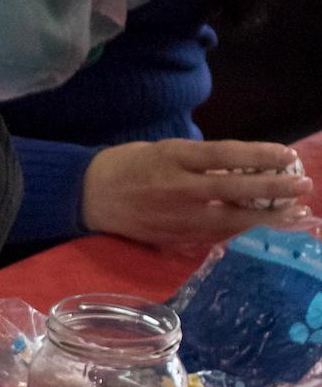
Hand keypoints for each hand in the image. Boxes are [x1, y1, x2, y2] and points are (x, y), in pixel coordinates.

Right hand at [80, 140, 308, 245]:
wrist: (85, 195)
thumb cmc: (127, 165)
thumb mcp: (163, 150)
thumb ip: (199, 161)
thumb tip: (241, 168)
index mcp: (172, 159)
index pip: (225, 156)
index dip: (259, 156)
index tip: (287, 156)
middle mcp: (175, 188)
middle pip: (234, 189)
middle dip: (272, 189)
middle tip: (302, 187)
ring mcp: (173, 216)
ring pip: (227, 220)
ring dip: (263, 218)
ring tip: (291, 214)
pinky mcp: (169, 237)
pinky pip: (210, 235)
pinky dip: (236, 230)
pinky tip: (255, 226)